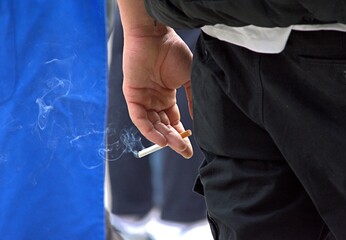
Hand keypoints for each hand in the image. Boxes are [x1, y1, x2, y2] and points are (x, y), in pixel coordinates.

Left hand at [122, 27, 192, 157]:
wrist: (156, 36)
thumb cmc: (173, 53)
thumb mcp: (189, 79)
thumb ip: (192, 99)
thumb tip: (199, 118)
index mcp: (167, 97)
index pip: (173, 121)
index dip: (181, 135)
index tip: (189, 149)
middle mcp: (155, 101)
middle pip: (164, 126)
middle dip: (174, 140)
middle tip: (184, 152)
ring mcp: (143, 99)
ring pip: (152, 125)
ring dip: (163, 137)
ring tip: (175, 146)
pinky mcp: (133, 96)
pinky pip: (139, 118)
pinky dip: (149, 130)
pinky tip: (160, 139)